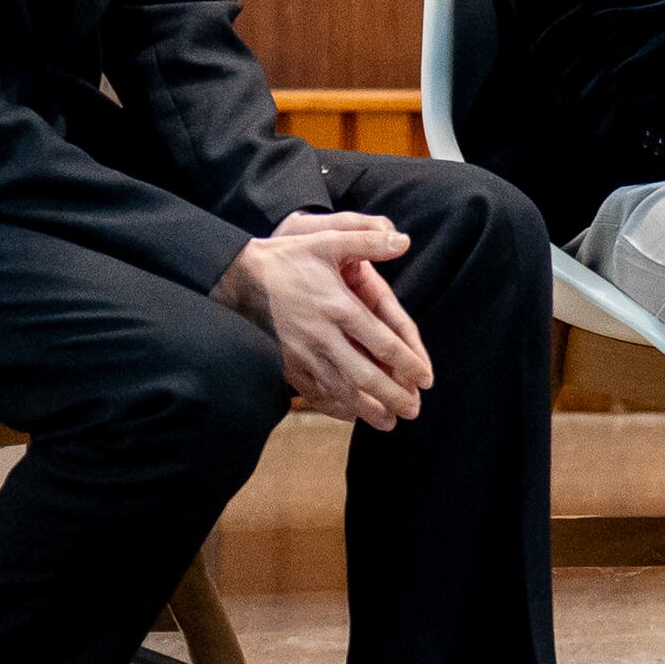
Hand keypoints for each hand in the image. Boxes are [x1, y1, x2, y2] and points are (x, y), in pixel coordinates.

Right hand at [217, 211, 434, 429]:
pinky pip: (312, 393)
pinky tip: (349, 415)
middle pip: (365, 376)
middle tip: (414, 411)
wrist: (238, 278)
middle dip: (392, 396)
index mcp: (339, 307)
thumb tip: (404, 240)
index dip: (408, 364)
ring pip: (339, 390)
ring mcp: (301, 354)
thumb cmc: (288, 258)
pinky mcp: (285, 364)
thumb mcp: (328, 240)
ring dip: (366, 410)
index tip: (426, 379)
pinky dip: (333, 407)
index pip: (383, 343)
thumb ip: (368, 240)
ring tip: (389, 423)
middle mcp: (322, 336)